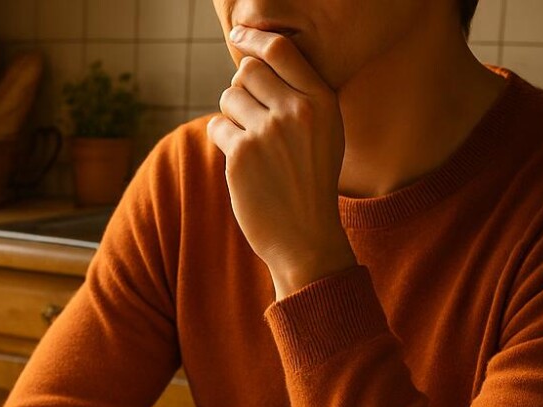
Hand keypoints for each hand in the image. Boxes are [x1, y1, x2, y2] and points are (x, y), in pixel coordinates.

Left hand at [206, 27, 355, 298]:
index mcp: (322, 100)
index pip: (280, 50)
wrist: (306, 235)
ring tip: (249, 141)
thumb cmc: (311, 181)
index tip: (238, 35)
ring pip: (229, 97)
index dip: (253, 39)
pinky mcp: (241, 154)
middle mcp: (297, 110)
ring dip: (231, 115)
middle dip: (243, 89)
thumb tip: (253, 64)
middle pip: (248, 71)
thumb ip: (300, 96)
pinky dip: (222, 139)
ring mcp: (267, 132)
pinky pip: (217, 126)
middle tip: (251, 117)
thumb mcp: (325, 132)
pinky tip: (239, 159)